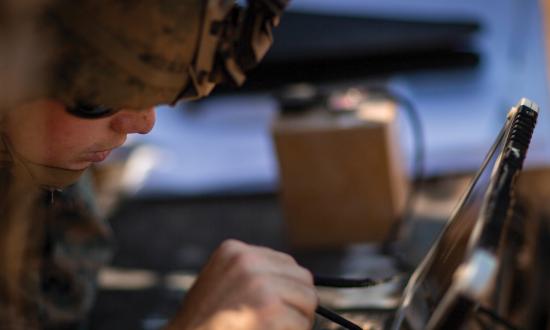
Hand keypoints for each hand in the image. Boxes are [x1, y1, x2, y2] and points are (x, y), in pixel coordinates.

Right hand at [165, 239, 316, 329]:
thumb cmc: (203, 324)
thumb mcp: (222, 285)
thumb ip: (252, 275)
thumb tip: (297, 282)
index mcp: (234, 251)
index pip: (287, 264)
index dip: (287, 290)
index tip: (273, 308)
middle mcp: (247, 261)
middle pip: (303, 279)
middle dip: (296, 303)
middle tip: (277, 322)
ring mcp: (259, 284)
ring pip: (308, 300)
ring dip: (296, 320)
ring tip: (269, 328)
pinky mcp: (269, 310)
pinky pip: (302, 323)